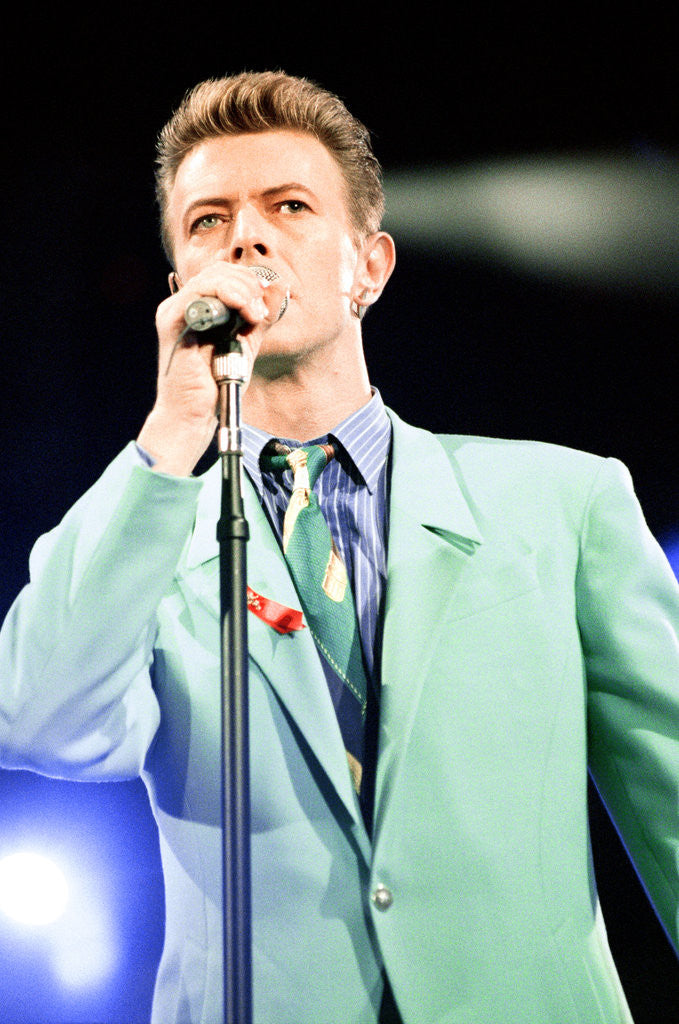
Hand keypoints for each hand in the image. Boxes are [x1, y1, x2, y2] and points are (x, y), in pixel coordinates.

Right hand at [137, 262, 286, 475]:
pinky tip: (243, 312)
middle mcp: (184, 305)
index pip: (224, 274)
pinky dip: (226, 296)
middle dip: (247, 284)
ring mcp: (175, 311)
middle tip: (261, 310)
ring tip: (254, 314)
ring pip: (211, 278)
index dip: (249, 280)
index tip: (266, 301)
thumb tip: (277, 287)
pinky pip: (199, 294)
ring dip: (241, 291)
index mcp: (199, 307)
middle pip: (218, 271)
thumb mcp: (245, 345)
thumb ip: (258, 318)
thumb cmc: (216, 386)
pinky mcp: (172, 321)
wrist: (195, 415)